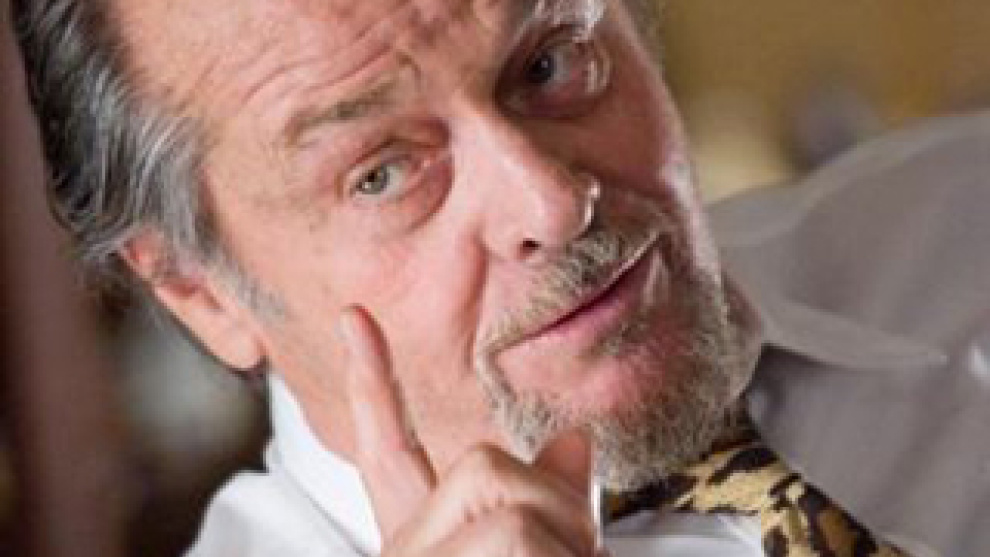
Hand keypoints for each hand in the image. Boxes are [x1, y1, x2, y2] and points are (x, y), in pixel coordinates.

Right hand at [340, 307, 604, 556]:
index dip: (372, 379)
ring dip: (563, 546)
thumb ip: (549, 496)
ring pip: (508, 506)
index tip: (356, 317)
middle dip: (550, 505)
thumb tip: (574, 438)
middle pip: (481, 464)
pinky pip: (513, 529)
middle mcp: (411, 550)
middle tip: (568, 553)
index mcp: (426, 542)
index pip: (389, 449)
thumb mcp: (542, 553)